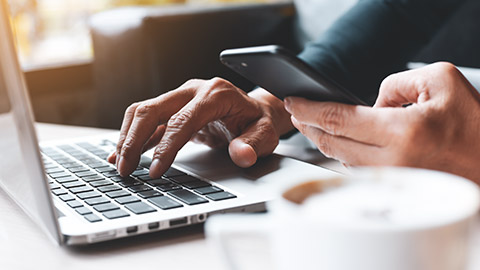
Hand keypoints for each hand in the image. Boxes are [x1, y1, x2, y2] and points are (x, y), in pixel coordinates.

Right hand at [108, 78, 292, 177]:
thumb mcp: (265, 134)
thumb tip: (241, 154)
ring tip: (118, 164)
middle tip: (124, 169)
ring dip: (127, 137)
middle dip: (133, 140)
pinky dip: (132, 136)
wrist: (254, 110)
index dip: (166, 147)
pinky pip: (148, 120)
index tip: (155, 171)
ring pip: (144, 111)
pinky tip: (121, 154)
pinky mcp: (174, 108)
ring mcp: (181, 97)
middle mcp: (193, 90)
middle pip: (152, 109)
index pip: (182, 121)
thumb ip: (253, 143)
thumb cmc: (258, 122)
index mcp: (215, 94)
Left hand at [285, 62, 479, 182]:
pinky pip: (360, 171)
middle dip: (309, 126)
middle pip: (332, 143)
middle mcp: (394, 160)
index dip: (309, 109)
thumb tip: (372, 102)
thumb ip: (396, 83)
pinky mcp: (398, 188)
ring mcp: (394, 178)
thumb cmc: (478, 125)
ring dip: (324, 141)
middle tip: (298, 112)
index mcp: (403, 131)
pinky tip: (340, 143)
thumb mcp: (441, 81)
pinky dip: (344, 155)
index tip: (293, 102)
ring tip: (315, 124)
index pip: (338, 118)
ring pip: (342, 159)